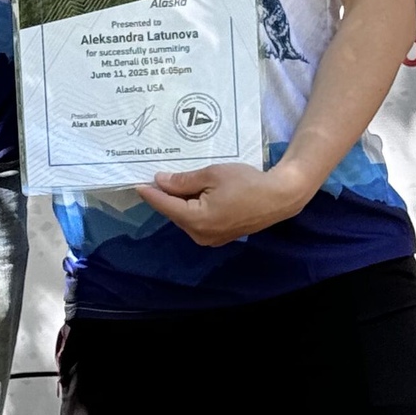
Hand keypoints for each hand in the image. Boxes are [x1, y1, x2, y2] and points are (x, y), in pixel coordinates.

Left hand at [135, 161, 307, 245]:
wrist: (279, 197)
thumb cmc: (247, 182)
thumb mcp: (212, 174)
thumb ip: (183, 181)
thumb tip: (160, 182)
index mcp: (197, 219)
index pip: (165, 205)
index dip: (150, 194)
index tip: (136, 184)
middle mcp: (200, 235)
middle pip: (175, 213)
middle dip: (166, 196)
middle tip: (157, 177)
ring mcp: (210, 239)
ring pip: (185, 218)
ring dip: (180, 202)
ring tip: (176, 182)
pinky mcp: (220, 237)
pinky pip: (198, 222)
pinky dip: (193, 208)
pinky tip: (194, 194)